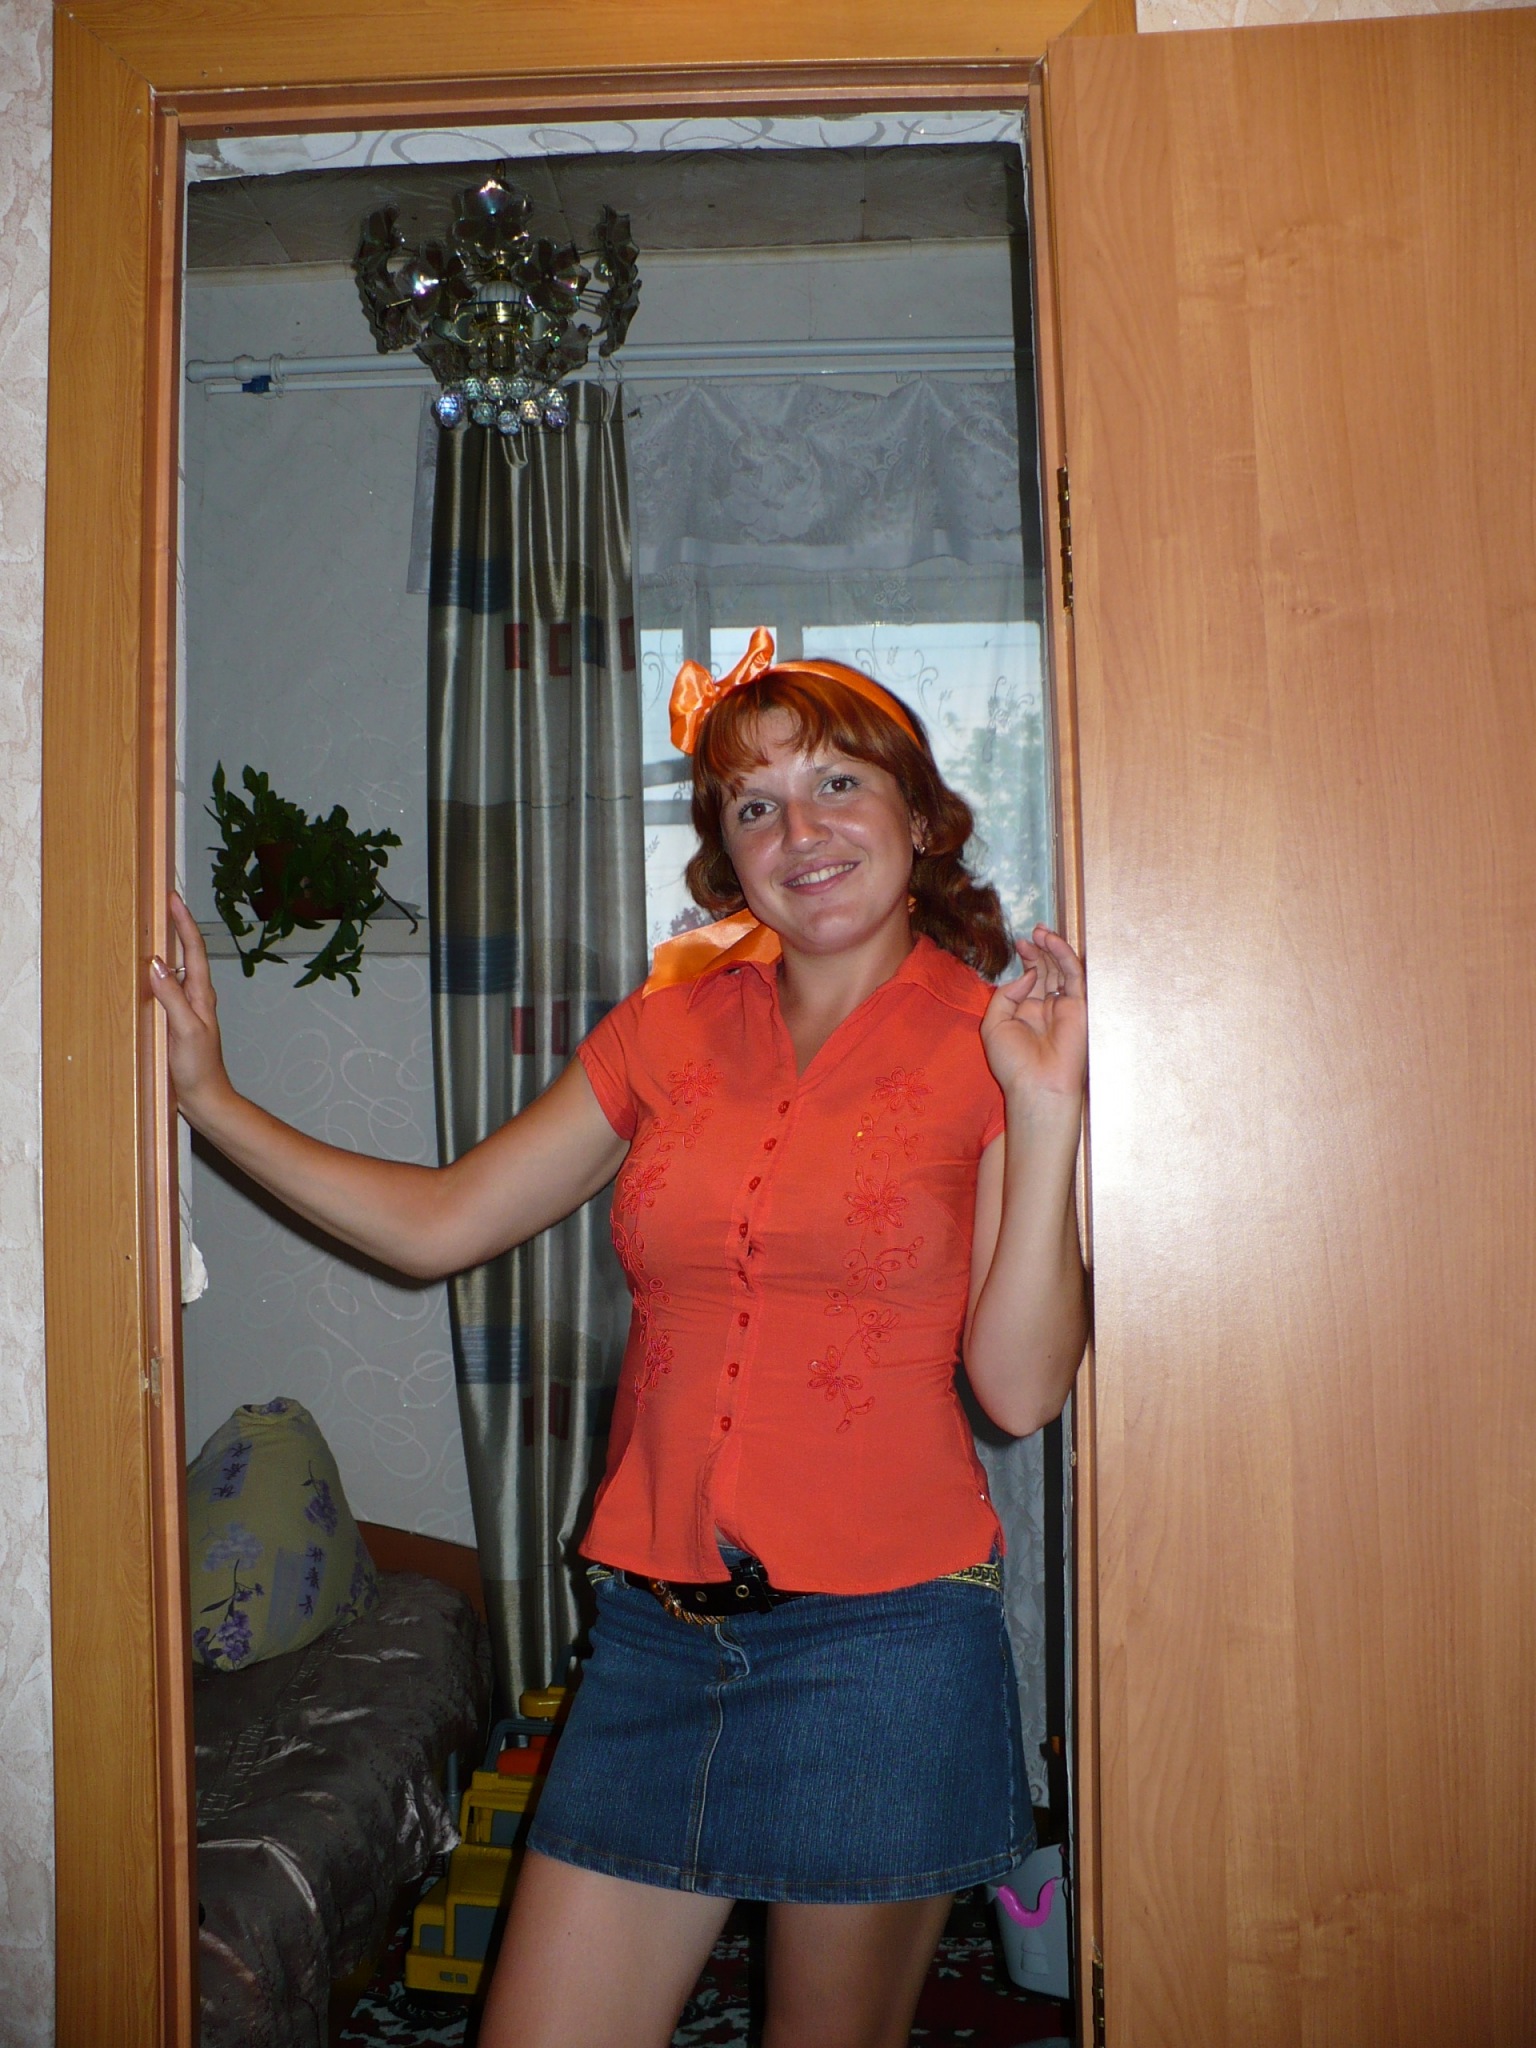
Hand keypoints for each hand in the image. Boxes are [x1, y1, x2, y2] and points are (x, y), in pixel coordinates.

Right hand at [150, 893, 234, 1123]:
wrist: (204, 1097)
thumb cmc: (199, 1068)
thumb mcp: (185, 1030)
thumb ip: (172, 997)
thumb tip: (156, 964)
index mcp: (202, 995)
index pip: (193, 950)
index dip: (184, 923)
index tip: (173, 899)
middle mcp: (197, 997)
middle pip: (187, 953)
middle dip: (177, 926)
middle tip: (164, 902)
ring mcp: (188, 1008)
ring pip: (177, 968)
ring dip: (169, 946)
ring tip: (155, 925)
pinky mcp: (178, 1020)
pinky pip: (168, 987)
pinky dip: (158, 972)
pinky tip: (147, 971)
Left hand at [980, 925, 1087, 1112]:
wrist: (1036, 1085)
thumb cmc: (1012, 1062)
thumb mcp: (994, 1023)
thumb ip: (1006, 994)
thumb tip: (1029, 974)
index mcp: (1026, 1011)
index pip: (1030, 978)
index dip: (1027, 959)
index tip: (1019, 943)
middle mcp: (1046, 1007)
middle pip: (1046, 970)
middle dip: (1039, 950)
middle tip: (1032, 932)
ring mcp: (1064, 1007)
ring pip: (1061, 970)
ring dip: (1052, 948)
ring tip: (1041, 931)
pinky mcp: (1080, 1007)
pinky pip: (1074, 976)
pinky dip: (1065, 957)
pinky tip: (1051, 942)